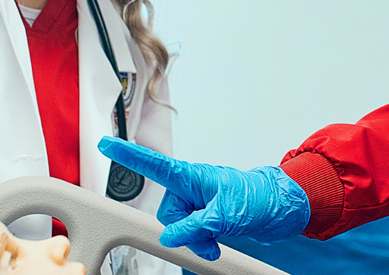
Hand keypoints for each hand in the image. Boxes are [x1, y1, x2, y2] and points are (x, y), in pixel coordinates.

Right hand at [97, 137, 310, 260]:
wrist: (282, 209)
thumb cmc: (259, 198)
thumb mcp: (226, 214)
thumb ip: (195, 225)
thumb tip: (171, 237)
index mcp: (193, 176)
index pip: (154, 165)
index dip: (128, 155)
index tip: (106, 144)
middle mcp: (192, 187)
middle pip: (166, 211)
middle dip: (182, 230)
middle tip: (206, 238)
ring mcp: (198, 201)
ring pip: (178, 226)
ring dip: (193, 239)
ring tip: (215, 242)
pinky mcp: (205, 214)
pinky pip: (190, 232)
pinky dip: (199, 242)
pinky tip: (213, 245)